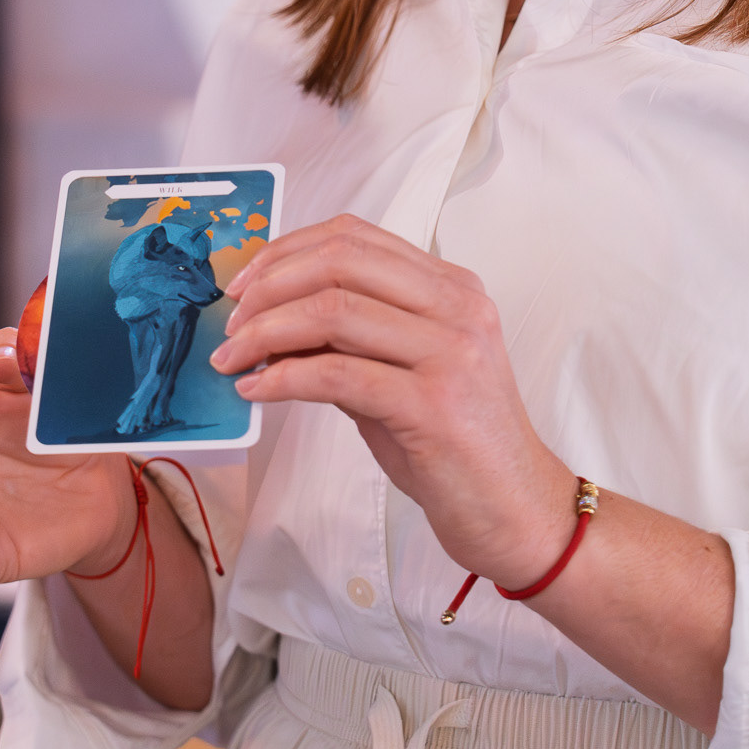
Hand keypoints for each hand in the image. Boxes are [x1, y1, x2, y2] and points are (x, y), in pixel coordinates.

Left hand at [210, 214, 573, 588]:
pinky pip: (339, 374)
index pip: (356, 237)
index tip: (245, 283)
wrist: (517, 511)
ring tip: (233, 358)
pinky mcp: (435, 404)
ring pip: (334, 310)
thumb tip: (269, 326)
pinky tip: (258, 390)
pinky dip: (284, 378)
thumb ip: (349, 342)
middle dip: (270, 286)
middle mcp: (457, 307)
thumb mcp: (402, 375)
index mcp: (452, 287)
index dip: (288, 251)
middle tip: (231, 321)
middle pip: (341, 261)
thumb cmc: (458, 447)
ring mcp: (451, 352)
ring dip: (266, 331)